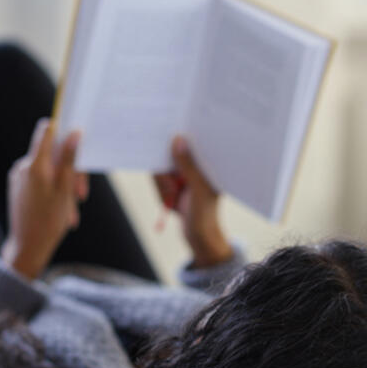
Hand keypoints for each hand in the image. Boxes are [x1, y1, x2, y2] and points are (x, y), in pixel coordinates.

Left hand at [1, 118, 88, 279]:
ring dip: (65, 186)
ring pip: (49, 170)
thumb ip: (70, 160)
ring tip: (71, 209)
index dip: (64, 130)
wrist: (27, 248)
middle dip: (71, 171)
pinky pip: (41, 180)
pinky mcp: (18, 187)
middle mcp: (23, 167)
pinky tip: (62, 210)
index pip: (47, 131)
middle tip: (82, 195)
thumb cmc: (49, 221)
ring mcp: (19, 177)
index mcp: (34, 165)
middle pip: (53, 155)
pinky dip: (54, 191)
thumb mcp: (66, 190)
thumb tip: (75, 133)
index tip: (78, 138)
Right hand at [154, 137, 232, 266]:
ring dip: (162, 186)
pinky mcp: (174, 183)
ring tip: (173, 198)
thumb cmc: (205, 215)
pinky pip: (158, 180)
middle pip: (171, 153)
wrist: (199, 238)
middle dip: (166, 173)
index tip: (166, 129)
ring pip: (161, 168)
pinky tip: (170, 203)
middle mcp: (196, 164)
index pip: (194, 140)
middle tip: (173, 187)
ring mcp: (184, 173)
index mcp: (208, 161)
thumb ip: (188, 165)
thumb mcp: (198, 189)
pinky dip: (160, 192)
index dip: (179, 135)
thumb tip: (178, 139)